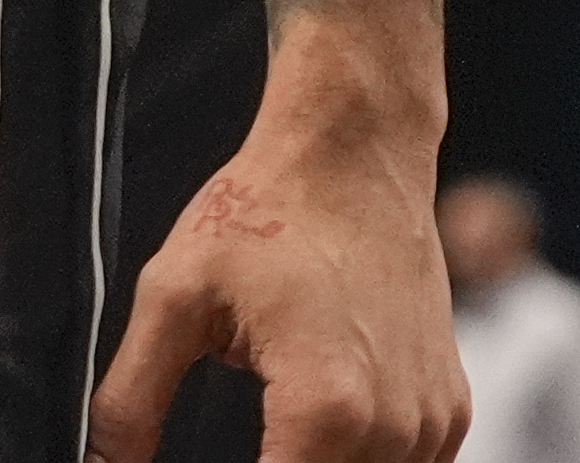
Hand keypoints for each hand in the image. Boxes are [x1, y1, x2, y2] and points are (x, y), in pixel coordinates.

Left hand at [88, 125, 469, 462]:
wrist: (355, 148)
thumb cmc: (268, 208)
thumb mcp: (174, 296)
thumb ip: (129, 400)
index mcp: (324, 408)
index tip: (202, 461)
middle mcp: (391, 426)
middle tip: (241, 443)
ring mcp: (431, 419)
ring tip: (274, 432)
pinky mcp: (450, 406)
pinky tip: (322, 431)